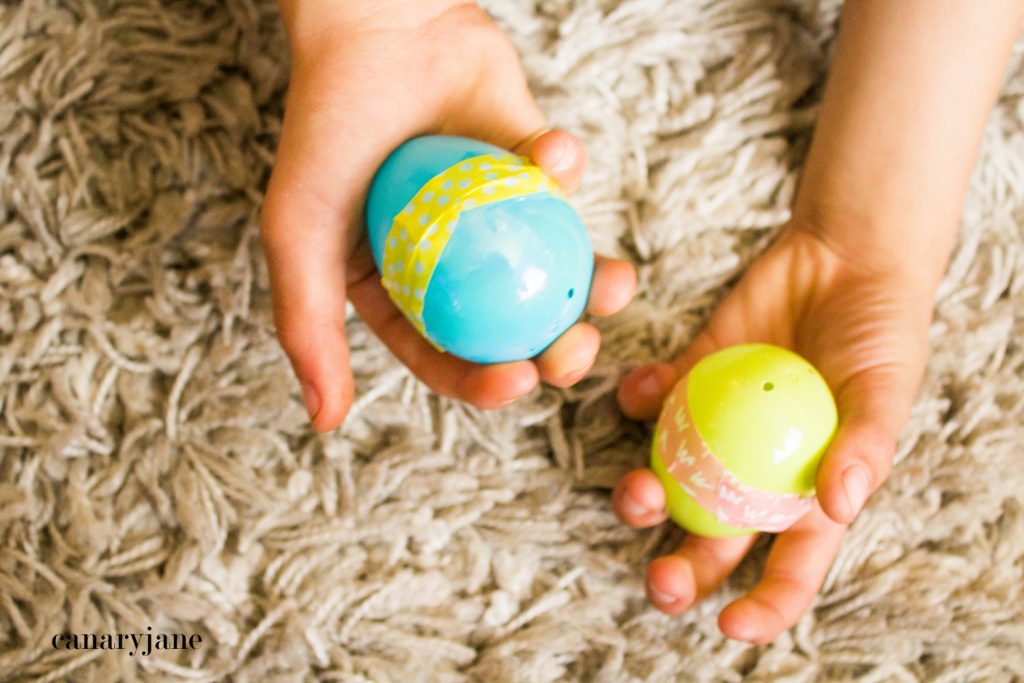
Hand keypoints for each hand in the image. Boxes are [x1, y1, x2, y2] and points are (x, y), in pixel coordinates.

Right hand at [262, 1, 636, 430]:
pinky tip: (553, 150)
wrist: (374, 24)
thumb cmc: (328, 126)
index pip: (445, 356)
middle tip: (573, 351)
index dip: (484, 383)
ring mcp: (497, 216)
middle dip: (556, 354)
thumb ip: (307, 325)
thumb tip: (324, 421)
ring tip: (613, 283)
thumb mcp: (300, 232)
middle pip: (513, 328)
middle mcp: (453, 262)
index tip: (519, 381)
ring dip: (595, 286)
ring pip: (557, 271)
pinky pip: (564, 187)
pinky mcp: (531, 166)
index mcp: (401, 290)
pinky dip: (567, 170)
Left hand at [611, 221, 931, 643]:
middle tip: (661, 582)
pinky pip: (652, 401)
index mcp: (808, 491)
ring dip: (643, 494)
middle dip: (681, 572)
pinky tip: (640, 389)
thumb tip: (840, 502)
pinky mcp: (689, 376)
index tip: (731, 626)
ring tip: (639, 490)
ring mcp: (716, 425)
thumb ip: (866, 443)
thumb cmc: (878, 331)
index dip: (765, 607)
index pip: (791, 566)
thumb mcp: (884, 386)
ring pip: (669, 478)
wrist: (842, 256)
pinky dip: (638, 401)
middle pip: (712, 538)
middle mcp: (754, 468)